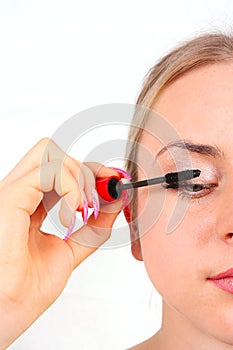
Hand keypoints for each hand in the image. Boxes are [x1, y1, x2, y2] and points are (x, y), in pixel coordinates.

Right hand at [0, 138, 121, 348]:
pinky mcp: (10, 198)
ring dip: (78, 177)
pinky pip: (47, 170)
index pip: (59, 169)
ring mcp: (12, 193)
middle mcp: (18, 194)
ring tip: (82, 211)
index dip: (89, 170)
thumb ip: (91, 227)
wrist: (7, 314)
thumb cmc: (26, 290)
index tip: (113, 181)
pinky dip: (70, 186)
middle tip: (101, 194)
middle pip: (54, 153)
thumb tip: (113, 201)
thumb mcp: (70, 251)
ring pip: (49, 152)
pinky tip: (73, 213)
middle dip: (86, 169)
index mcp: (28, 205)